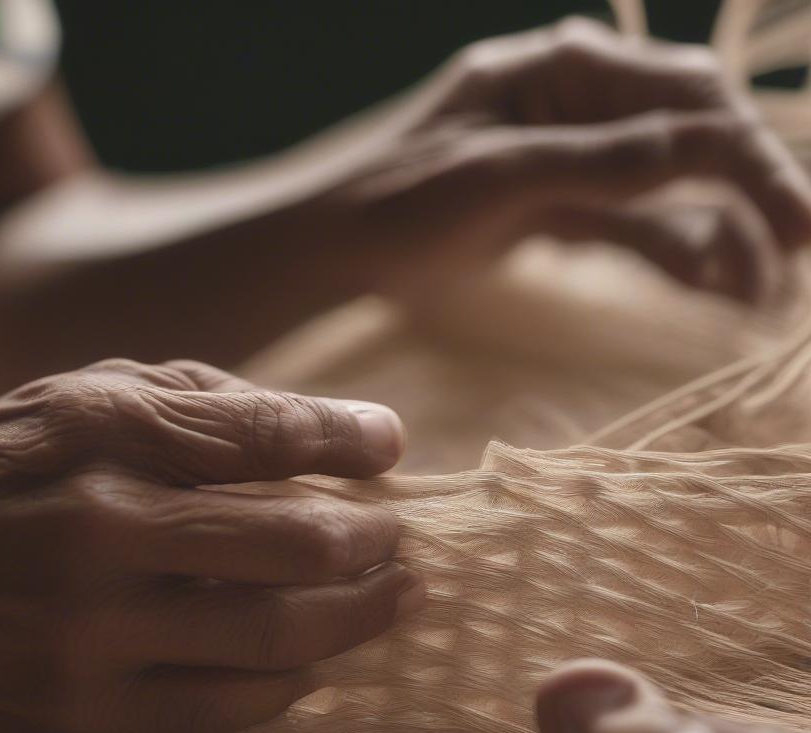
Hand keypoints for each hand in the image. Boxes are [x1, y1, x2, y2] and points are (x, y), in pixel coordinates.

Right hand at [0, 360, 422, 732]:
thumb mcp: (74, 403)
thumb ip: (203, 410)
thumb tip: (341, 433)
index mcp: (95, 446)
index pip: (266, 436)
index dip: (350, 441)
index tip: (391, 449)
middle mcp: (96, 546)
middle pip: (295, 553)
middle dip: (376, 550)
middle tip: (405, 547)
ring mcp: (86, 651)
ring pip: (274, 647)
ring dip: (353, 626)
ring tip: (386, 605)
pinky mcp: (74, 730)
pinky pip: (219, 718)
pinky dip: (283, 691)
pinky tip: (307, 666)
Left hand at [341, 18, 810, 304]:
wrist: (338, 245)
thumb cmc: (398, 199)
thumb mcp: (498, 175)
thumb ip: (601, 163)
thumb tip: (709, 149)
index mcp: (563, 70)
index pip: (683, 101)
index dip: (745, 156)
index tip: (791, 218)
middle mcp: (579, 105)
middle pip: (690, 141)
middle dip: (749, 192)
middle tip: (799, 249)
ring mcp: (571, 161)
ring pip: (669, 192)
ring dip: (718, 233)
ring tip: (757, 293)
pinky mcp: (559, 211)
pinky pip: (632, 230)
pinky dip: (671, 256)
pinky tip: (711, 288)